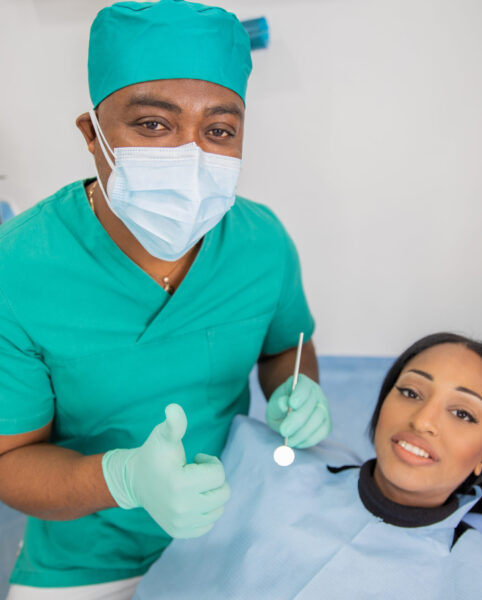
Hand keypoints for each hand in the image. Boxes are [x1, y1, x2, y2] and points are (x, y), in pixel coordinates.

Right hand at [102, 404, 229, 537]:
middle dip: (213, 479)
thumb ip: (174, 424)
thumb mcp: (163, 436)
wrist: (135, 480)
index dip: (210, 462)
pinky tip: (190, 499)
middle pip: (223, 493)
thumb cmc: (154, 454)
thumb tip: (174, 408)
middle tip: (195, 472)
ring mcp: (181, 523)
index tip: (196, 459)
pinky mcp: (180, 532)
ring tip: (192, 485)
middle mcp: (182, 509)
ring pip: (218, 509)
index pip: (218, 474)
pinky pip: (209, 523)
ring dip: (210, 494)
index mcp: (180, 485)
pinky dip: (205, 510)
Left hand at [266, 374, 330, 447]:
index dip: (300, 395)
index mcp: (302, 383)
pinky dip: (310, 439)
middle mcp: (316, 394)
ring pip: (318, 419)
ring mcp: (323, 408)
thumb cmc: (280, 407)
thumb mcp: (273, 405)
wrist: (287, 413)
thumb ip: (277, 405)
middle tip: (284, 431)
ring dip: (303, 432)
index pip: (304, 386)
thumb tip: (284, 405)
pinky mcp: (326, 423)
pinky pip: (322, 432)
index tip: (291, 405)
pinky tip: (297, 443)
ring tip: (288, 440)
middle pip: (312, 405)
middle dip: (297, 420)